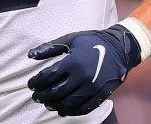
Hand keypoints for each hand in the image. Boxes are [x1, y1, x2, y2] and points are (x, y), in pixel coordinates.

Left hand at [27, 25, 141, 116]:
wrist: (119, 48)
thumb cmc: (91, 41)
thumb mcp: (70, 39)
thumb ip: (49, 48)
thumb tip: (30, 55)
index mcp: (72, 62)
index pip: (48, 77)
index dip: (36, 83)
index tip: (30, 85)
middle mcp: (82, 77)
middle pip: (56, 93)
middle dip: (42, 96)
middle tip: (35, 96)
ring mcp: (92, 88)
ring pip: (68, 104)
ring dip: (54, 105)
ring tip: (47, 103)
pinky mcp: (100, 95)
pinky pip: (83, 108)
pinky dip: (71, 111)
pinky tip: (62, 109)